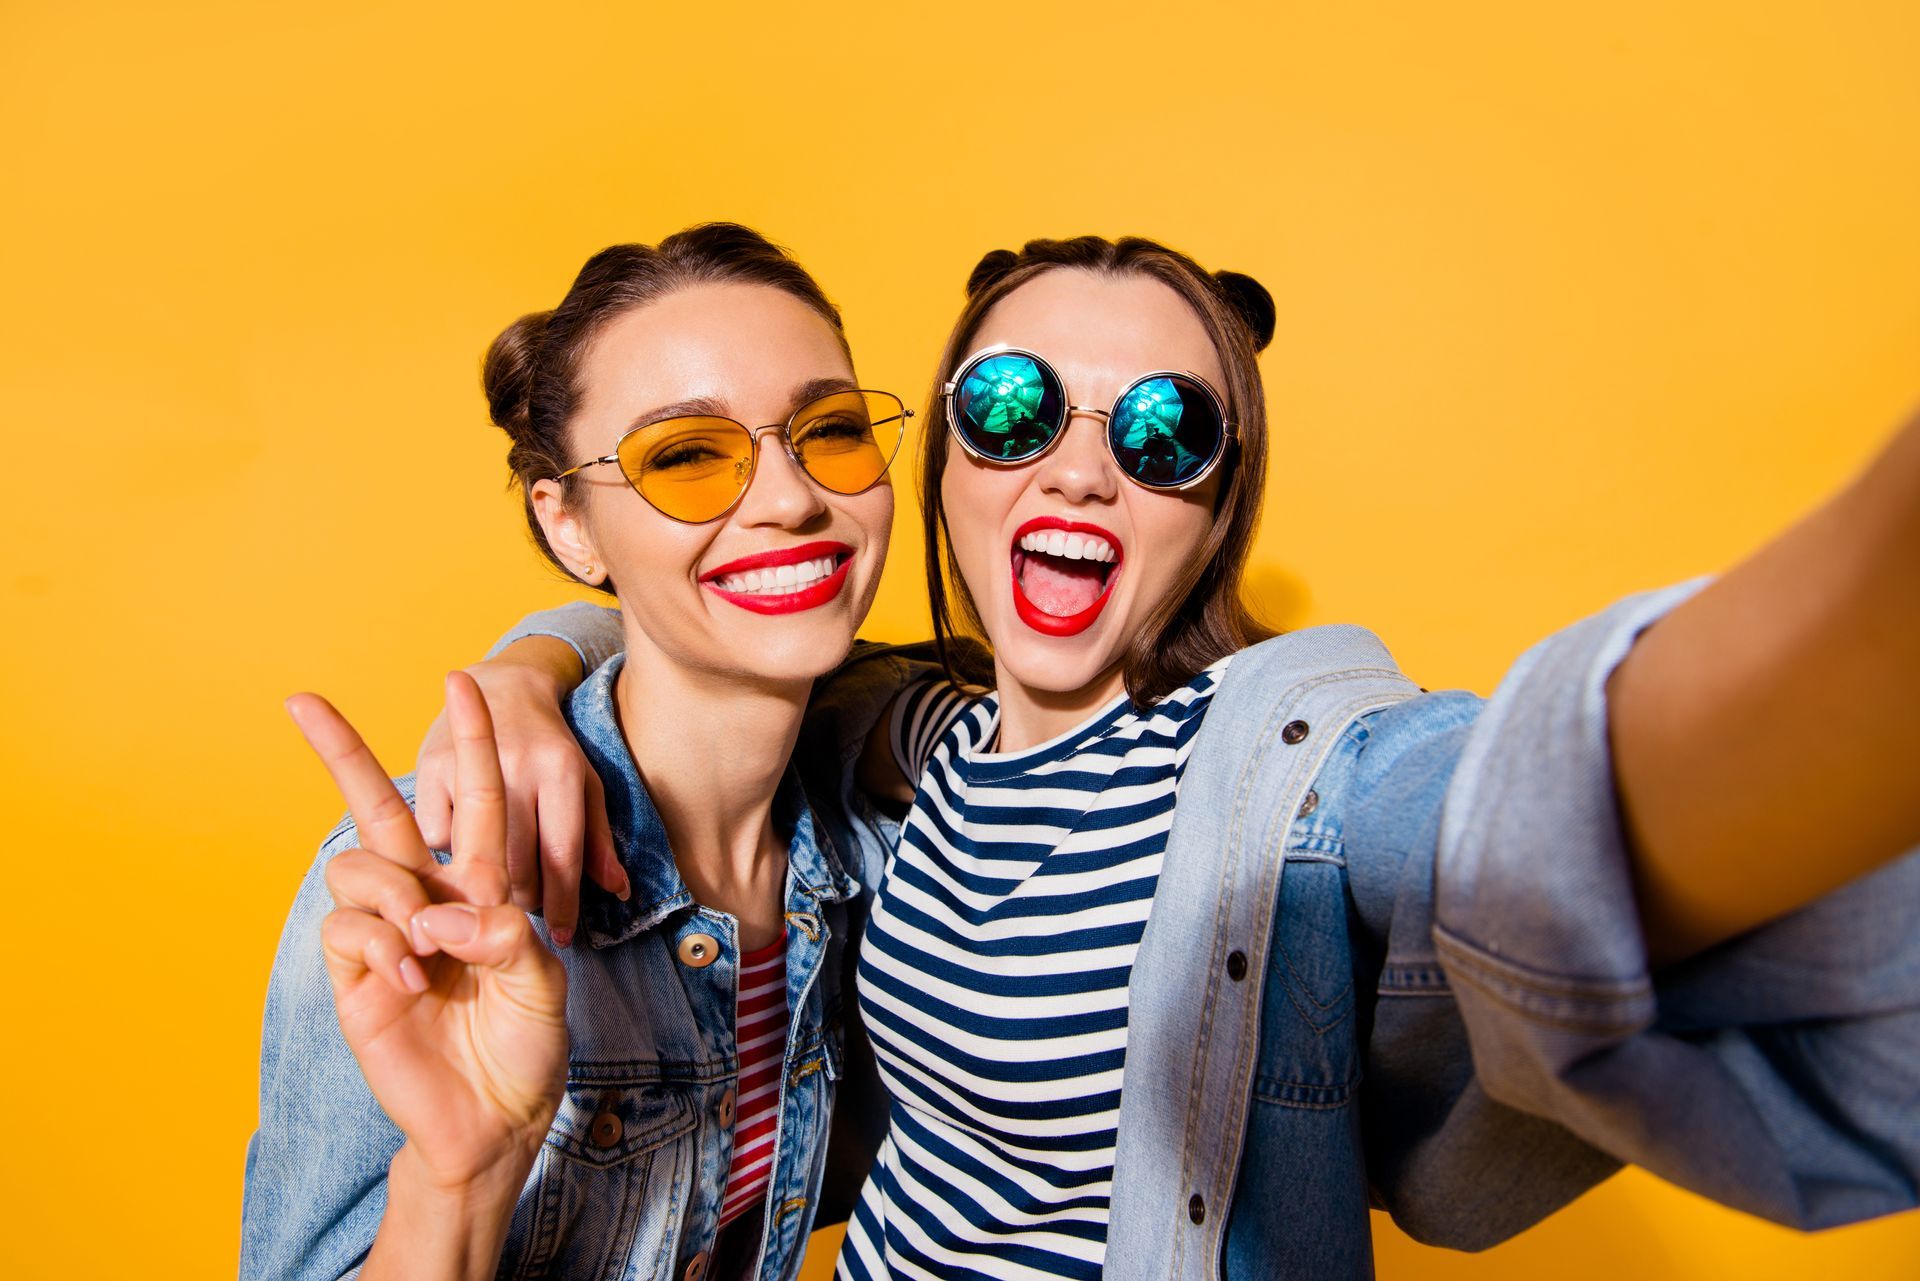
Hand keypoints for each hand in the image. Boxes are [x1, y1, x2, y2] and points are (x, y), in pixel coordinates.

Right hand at [288, 672, 569, 1190]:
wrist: (494, 1115)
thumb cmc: (528, 1042)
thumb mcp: (544, 980)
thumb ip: (508, 935)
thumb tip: (443, 915)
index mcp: (482, 886)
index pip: (472, 799)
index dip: (468, 741)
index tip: (459, 681)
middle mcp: (427, 898)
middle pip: (376, 808)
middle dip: (341, 751)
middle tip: (301, 700)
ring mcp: (386, 933)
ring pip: (359, 867)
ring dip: (396, 897)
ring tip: (431, 952)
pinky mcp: (354, 973)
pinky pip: (350, 928)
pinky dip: (383, 948)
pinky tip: (411, 985)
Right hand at [414, 640, 626, 948]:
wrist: (501, 686)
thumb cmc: (550, 747)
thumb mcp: (584, 784)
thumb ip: (600, 840)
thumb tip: (619, 891)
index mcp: (563, 771)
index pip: (563, 856)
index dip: (563, 905)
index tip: (562, 937)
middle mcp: (518, 768)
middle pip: (517, 865)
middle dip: (524, 902)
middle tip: (525, 916)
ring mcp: (470, 766)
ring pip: (475, 858)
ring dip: (485, 889)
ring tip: (494, 897)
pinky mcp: (429, 768)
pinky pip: (436, 839)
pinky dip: (449, 856)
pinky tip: (459, 855)